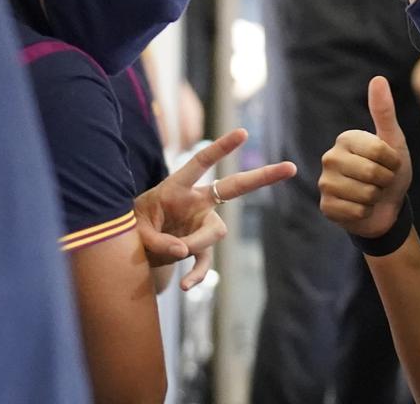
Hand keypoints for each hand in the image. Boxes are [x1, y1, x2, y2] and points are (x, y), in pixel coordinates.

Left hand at [136, 128, 296, 289]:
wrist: (128, 248)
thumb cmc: (130, 228)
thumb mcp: (135, 231)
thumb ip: (157, 240)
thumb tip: (183, 251)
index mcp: (177, 187)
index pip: (202, 162)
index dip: (222, 148)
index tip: (243, 133)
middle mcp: (196, 202)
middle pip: (235, 187)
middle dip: (263, 177)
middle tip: (291, 167)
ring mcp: (200, 224)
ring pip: (216, 232)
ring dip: (197, 244)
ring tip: (172, 253)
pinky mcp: (198, 247)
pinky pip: (206, 261)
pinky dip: (197, 274)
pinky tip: (186, 286)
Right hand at [319, 76, 412, 237]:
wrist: (385, 207)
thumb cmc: (390, 172)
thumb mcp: (394, 142)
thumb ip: (385, 112)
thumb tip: (378, 78)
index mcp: (346, 139)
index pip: (379, 152)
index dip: (393, 163)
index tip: (390, 164)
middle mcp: (330, 158)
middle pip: (372, 174)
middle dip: (385, 182)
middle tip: (380, 181)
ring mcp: (325, 183)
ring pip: (365, 195)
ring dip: (375, 198)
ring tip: (371, 194)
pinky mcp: (326, 207)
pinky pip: (356, 212)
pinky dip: (365, 213)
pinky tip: (361, 208)